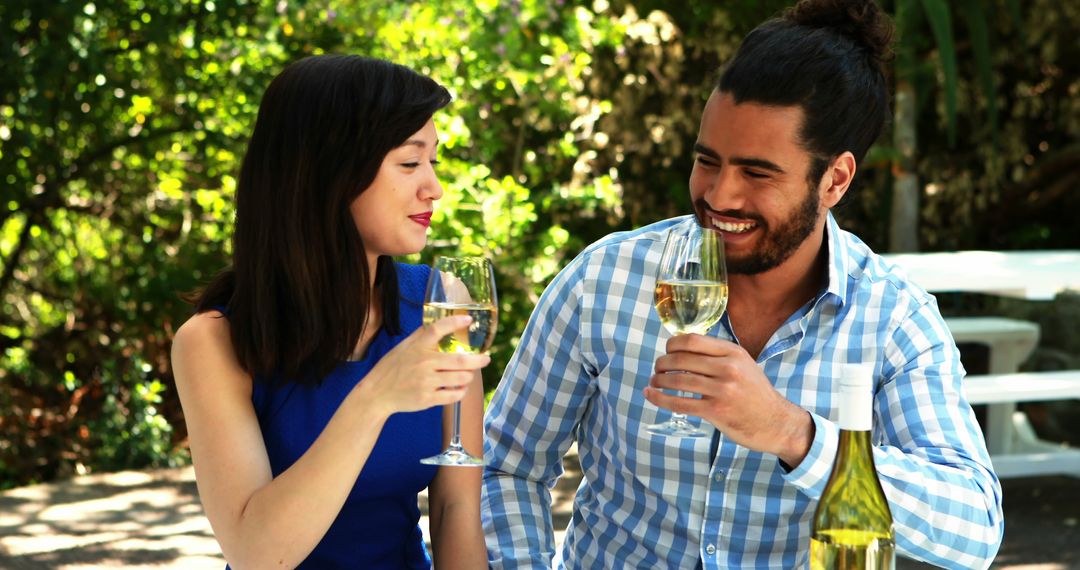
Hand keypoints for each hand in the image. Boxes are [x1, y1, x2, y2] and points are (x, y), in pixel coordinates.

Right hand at [362, 315, 489, 416]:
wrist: (377, 393)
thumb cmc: (392, 368)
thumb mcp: (403, 347)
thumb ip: (421, 336)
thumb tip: (437, 322)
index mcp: (417, 347)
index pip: (437, 329)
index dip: (454, 322)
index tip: (468, 320)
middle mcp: (423, 363)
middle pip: (459, 361)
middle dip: (478, 360)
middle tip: (486, 358)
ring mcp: (426, 382)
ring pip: (460, 378)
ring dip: (469, 376)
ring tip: (469, 374)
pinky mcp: (427, 399)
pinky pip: (453, 395)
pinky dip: (461, 391)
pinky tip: (460, 388)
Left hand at [643, 334, 813, 466]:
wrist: (776, 423)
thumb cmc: (756, 394)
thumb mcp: (744, 364)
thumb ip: (719, 356)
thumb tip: (684, 349)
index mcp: (733, 352)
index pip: (692, 340)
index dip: (672, 345)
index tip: (666, 352)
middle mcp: (727, 367)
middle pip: (680, 359)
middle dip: (661, 363)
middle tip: (657, 369)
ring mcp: (722, 389)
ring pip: (677, 380)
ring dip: (658, 381)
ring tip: (653, 382)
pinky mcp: (715, 411)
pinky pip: (679, 403)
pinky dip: (660, 399)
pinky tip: (651, 396)